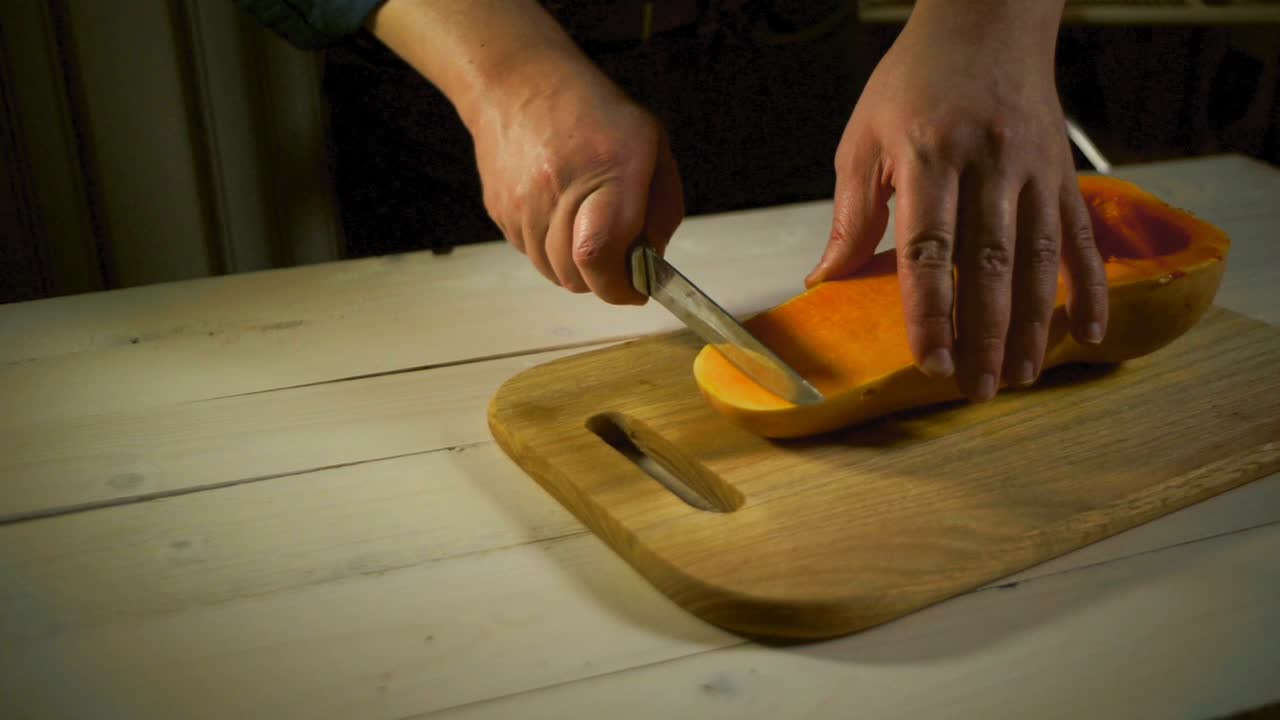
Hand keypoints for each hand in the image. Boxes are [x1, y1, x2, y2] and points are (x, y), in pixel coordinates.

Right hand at [364, 0, 682, 304]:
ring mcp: (523, 203)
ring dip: (575, 267)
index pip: (601, 255)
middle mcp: (561, 189)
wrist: (520, 83)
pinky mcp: (500, 210)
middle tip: (617, 261)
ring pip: (553, 272)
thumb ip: (661, 210)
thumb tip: (651, 264)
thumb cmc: (594, 114)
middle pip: (577, 276)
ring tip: (585, 228)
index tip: (636, 290)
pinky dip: (550, 248)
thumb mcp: (652, 147)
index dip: (620, 287)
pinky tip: (559, 213)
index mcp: (611, 171)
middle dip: (603, 280)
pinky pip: (530, 254)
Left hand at [806, 0, 1107, 400]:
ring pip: (1038, 259)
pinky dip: (1092, 287)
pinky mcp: (1064, 172)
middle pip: (989, 264)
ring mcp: (1034, 169)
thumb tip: (825, 278)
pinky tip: (1090, 332)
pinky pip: (1081, 237)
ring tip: (1023, 376)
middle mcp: (988, 163)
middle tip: (978, 389)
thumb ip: (852, 213)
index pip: (928, 250)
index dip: (929, 311)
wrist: (986, 21)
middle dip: (984, 334)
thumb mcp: (864, 136)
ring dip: (1034, 325)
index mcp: (929, 156)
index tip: (928, 360)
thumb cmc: (916, 78)